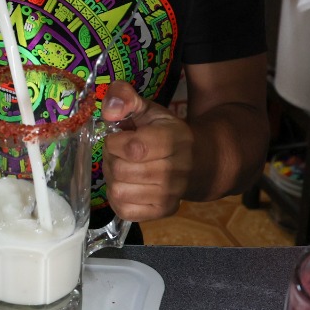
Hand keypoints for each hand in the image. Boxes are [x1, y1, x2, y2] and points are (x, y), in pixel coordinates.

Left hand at [100, 80, 193, 221]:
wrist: (200, 162)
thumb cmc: (167, 133)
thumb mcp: (149, 109)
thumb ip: (126, 98)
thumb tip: (110, 111)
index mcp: (171, 140)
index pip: (131, 148)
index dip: (114, 142)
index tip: (117, 137)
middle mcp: (173, 171)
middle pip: (120, 170)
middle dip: (111, 158)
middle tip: (118, 153)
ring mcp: (169, 195)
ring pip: (119, 191)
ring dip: (113, 178)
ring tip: (123, 168)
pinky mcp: (162, 211)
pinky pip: (124, 210)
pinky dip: (117, 198)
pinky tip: (126, 185)